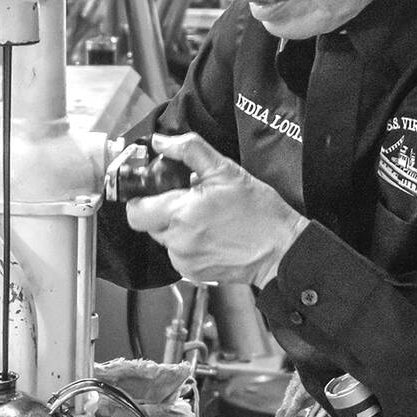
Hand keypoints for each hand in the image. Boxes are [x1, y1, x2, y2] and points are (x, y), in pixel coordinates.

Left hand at [122, 134, 306, 285]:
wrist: (280, 250)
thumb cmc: (259, 213)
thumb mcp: (225, 170)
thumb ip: (189, 150)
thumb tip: (162, 142)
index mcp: (181, 213)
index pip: (135, 210)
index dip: (142, 198)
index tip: (155, 192)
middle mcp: (178, 241)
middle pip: (148, 224)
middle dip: (161, 210)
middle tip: (186, 201)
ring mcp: (184, 260)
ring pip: (163, 239)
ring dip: (175, 227)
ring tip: (203, 218)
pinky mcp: (192, 273)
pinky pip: (177, 254)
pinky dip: (187, 244)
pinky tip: (210, 235)